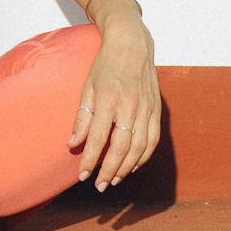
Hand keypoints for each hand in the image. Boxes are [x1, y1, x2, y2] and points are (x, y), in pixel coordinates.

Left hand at [65, 19, 160, 191]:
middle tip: (99, 185)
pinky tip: (132, 166)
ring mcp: (146, 108)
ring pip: (139, 148)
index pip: (98, 138)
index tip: (82, 175)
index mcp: (108, 99)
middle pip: (121, 148)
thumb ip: (81, 117)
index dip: (90, 160)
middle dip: (108, 170)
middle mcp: (130, 106)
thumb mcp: (87, 87)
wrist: (132, 44)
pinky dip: (143, 157)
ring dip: (126, 168)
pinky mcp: (157, 110)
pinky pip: (152, 140)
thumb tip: (72, 144)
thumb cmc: (105, 65)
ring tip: (113, 179)